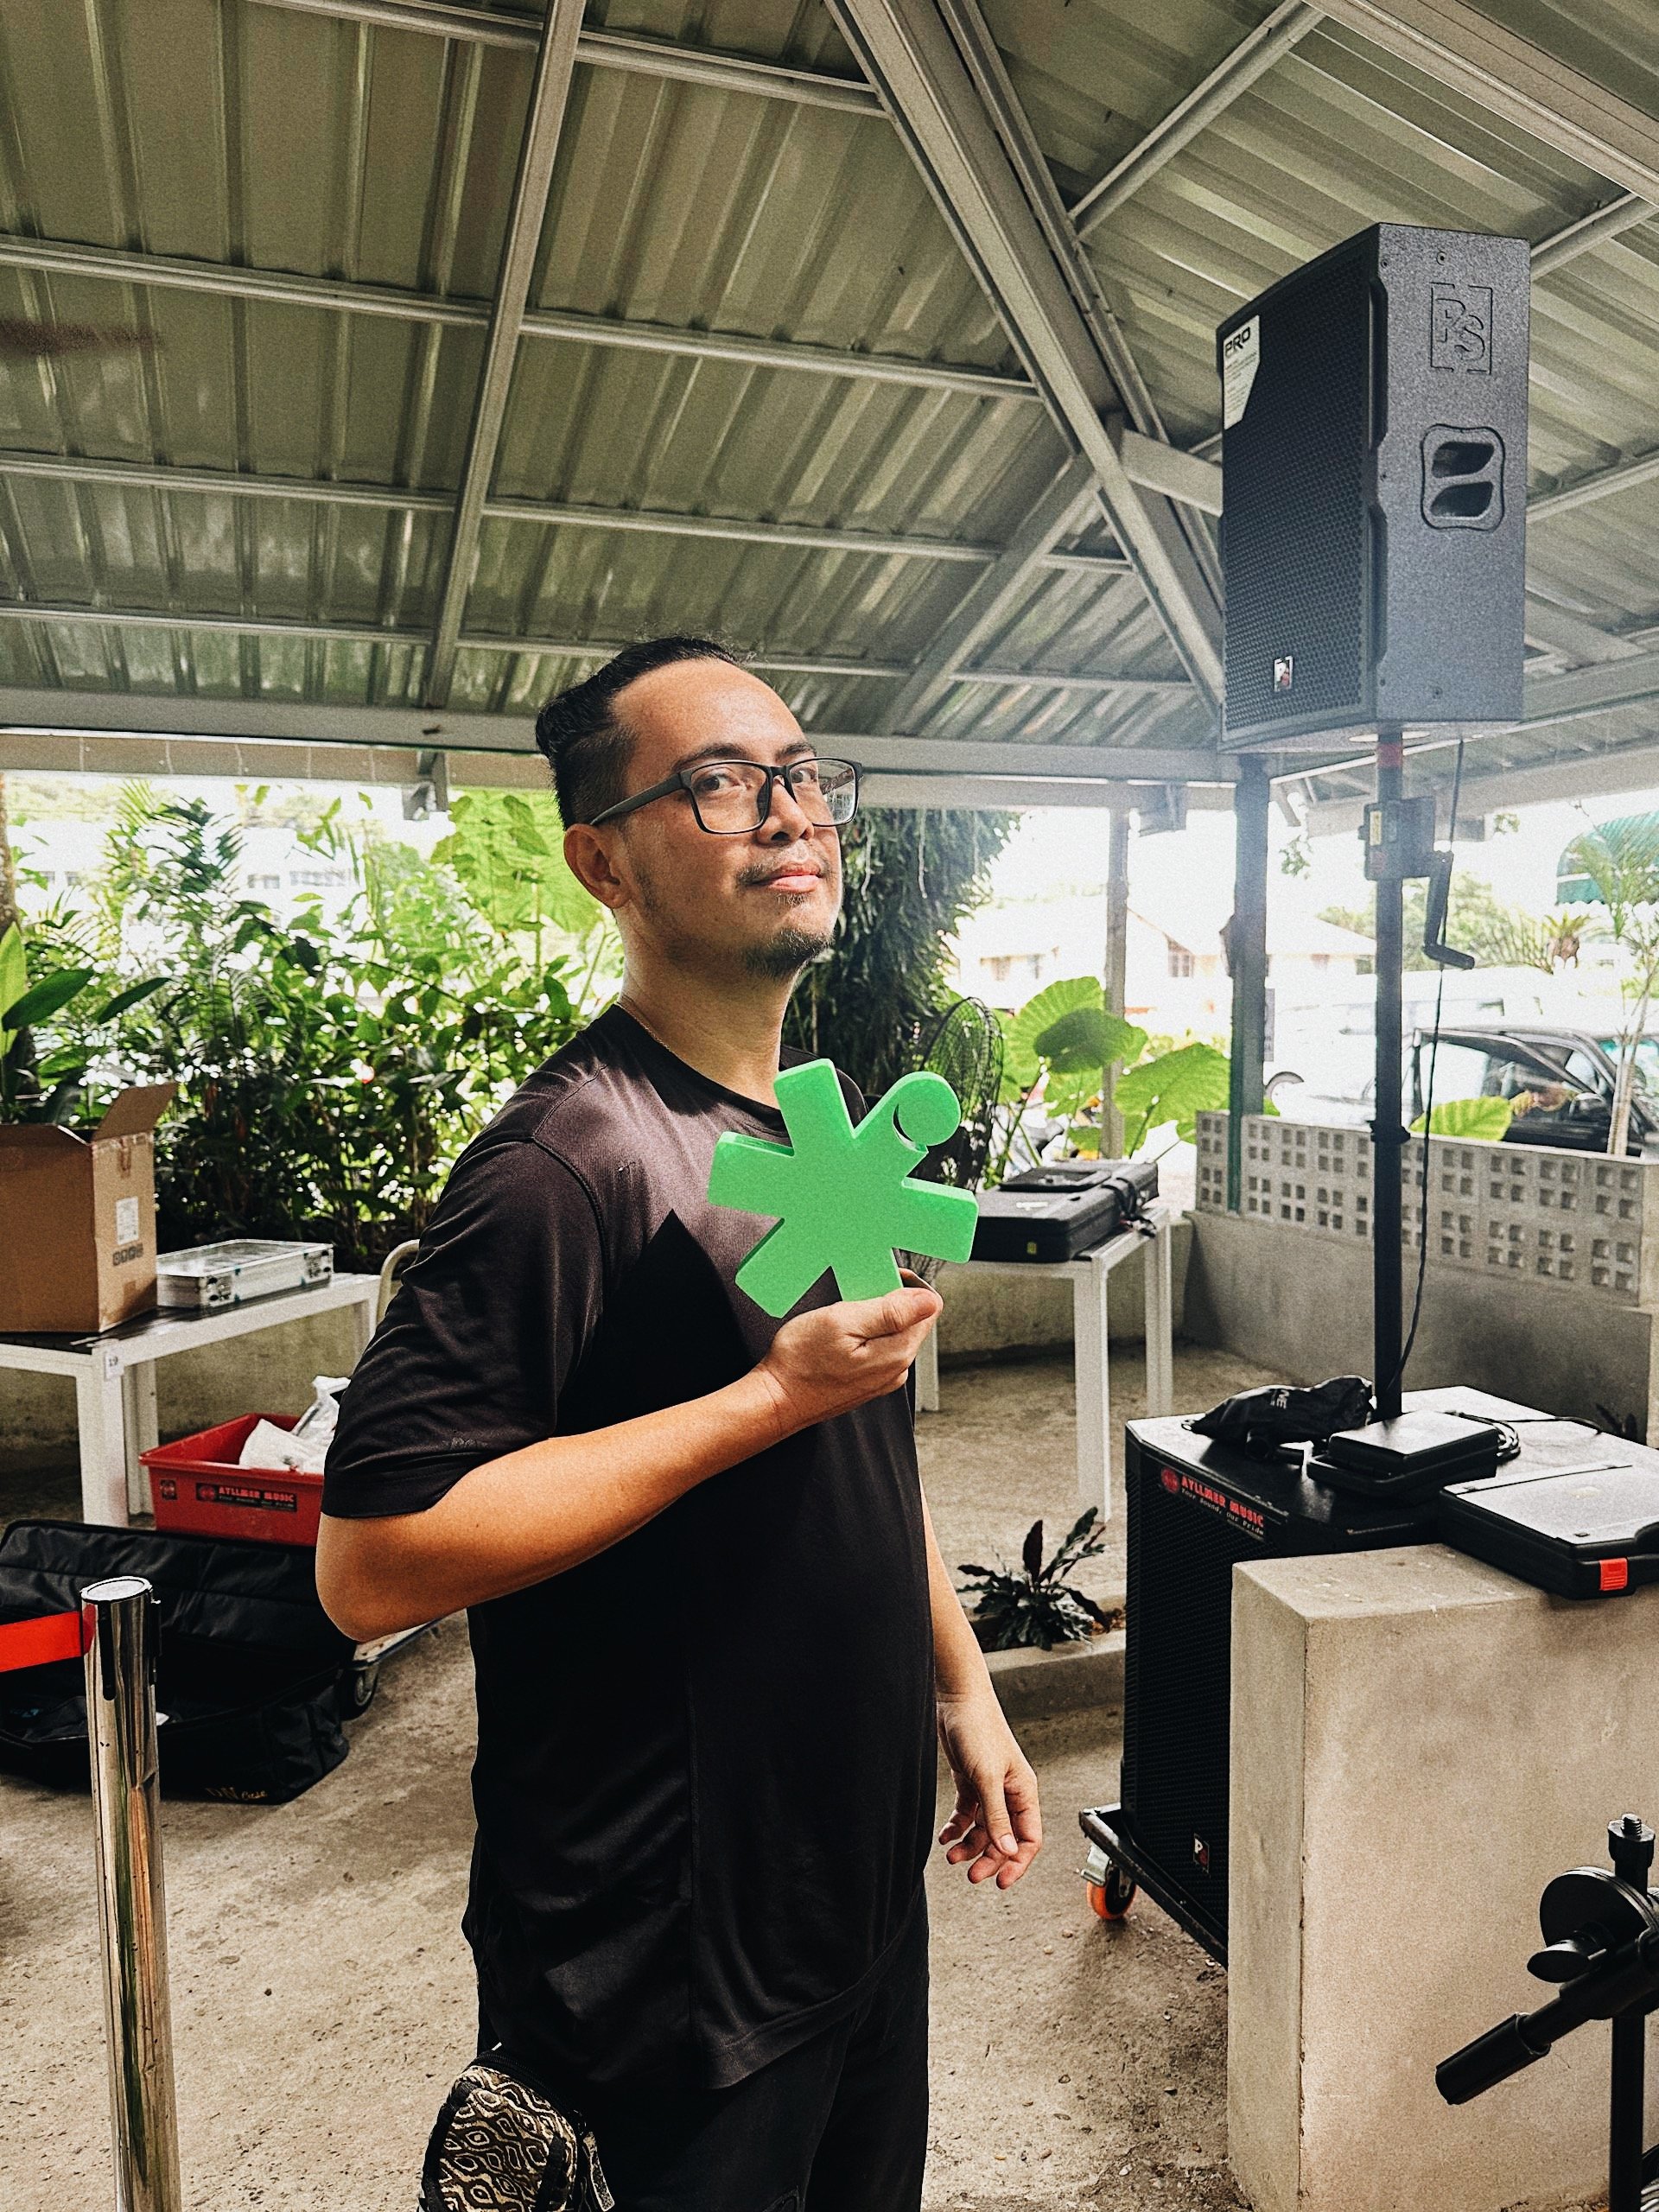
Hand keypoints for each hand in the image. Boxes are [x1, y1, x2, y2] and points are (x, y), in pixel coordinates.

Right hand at [754, 1281, 940, 1436]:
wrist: (777, 1399)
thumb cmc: (801, 1362)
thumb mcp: (842, 1322)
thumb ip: (891, 1311)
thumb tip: (929, 1301)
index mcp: (898, 1351)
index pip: (928, 1305)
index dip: (906, 1284)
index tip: (878, 1280)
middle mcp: (897, 1368)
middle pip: (912, 1319)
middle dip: (888, 1301)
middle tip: (852, 1300)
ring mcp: (883, 1377)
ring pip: (894, 1332)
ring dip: (873, 1317)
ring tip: (842, 1318)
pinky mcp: (868, 1381)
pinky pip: (878, 1348)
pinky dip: (864, 1334)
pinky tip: (839, 1336)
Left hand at [936, 1687, 1041, 1888]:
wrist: (956, 1700)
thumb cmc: (979, 1728)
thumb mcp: (987, 1776)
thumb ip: (997, 1814)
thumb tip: (1007, 1849)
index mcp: (1023, 1792)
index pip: (1029, 1838)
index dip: (1017, 1862)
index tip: (1001, 1882)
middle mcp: (1009, 1793)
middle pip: (1005, 1838)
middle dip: (989, 1858)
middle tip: (972, 1875)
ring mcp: (989, 1788)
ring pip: (984, 1829)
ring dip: (969, 1846)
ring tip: (952, 1857)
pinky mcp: (970, 1782)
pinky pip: (967, 1815)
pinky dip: (957, 1828)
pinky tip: (946, 1837)